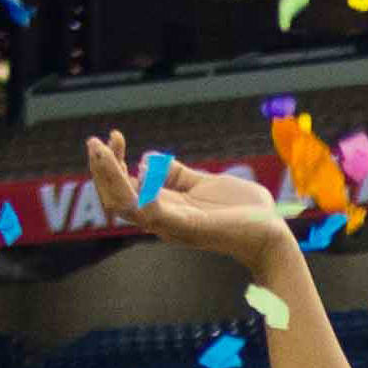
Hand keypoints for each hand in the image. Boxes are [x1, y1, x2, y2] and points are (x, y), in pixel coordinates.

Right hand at [84, 131, 299, 270]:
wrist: (273, 232)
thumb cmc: (244, 211)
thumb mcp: (205, 182)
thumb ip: (176, 173)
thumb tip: (147, 159)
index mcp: (166, 207)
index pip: (125, 188)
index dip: (113, 163)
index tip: (114, 135)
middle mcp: (163, 219)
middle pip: (117, 198)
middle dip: (102, 169)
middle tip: (94, 141)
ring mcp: (173, 225)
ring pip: (126, 205)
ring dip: (110, 177)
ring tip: (99, 151)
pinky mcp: (188, 227)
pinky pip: (152, 211)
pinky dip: (137, 192)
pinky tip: (131, 168)